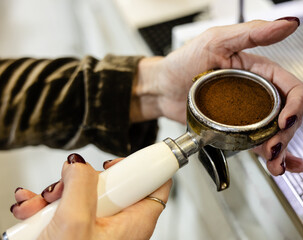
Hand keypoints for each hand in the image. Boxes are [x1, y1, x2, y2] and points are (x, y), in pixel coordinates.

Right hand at [10, 154, 171, 239]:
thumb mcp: (75, 222)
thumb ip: (80, 184)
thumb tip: (78, 165)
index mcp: (134, 222)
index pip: (156, 184)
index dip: (141, 168)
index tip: (119, 161)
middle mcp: (119, 225)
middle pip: (113, 185)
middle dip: (83, 181)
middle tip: (67, 184)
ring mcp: (97, 230)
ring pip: (85, 196)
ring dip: (59, 194)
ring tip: (43, 202)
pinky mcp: (79, 234)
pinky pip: (68, 210)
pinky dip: (48, 207)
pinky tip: (32, 210)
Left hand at [135, 17, 302, 175]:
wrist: (163, 87)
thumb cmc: (185, 61)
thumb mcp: (217, 41)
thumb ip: (252, 33)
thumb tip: (287, 24)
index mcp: (261, 73)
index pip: (293, 89)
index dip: (297, 106)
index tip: (286, 120)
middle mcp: (259, 95)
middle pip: (289, 116)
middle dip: (287, 134)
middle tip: (274, 146)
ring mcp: (249, 115)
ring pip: (277, 134)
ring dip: (282, 151)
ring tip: (275, 164)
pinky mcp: (238, 132)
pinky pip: (260, 144)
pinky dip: (274, 157)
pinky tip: (281, 166)